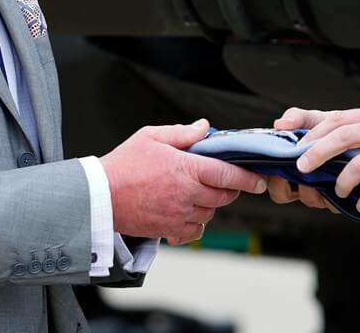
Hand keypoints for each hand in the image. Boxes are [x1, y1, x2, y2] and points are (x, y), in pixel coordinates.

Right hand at [100, 119, 267, 244]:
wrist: (100, 196)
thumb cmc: (123, 165)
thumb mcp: (151, 137)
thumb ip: (182, 133)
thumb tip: (204, 127)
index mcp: (185, 168)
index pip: (227, 174)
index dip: (247, 178)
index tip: (259, 180)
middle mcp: (186, 193)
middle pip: (223, 195)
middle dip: (229, 188)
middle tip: (222, 180)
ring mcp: (179, 214)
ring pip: (210, 213)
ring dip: (210, 204)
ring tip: (195, 192)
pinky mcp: (169, 229)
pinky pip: (195, 231)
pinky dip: (196, 223)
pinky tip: (186, 211)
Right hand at [265, 107, 337, 212]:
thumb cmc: (332, 128)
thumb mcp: (314, 119)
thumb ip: (296, 118)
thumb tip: (279, 124)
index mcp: (289, 165)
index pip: (270, 180)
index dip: (267, 179)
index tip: (272, 169)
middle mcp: (301, 181)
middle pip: (281, 194)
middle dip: (285, 184)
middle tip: (295, 168)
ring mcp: (319, 192)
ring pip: (307, 198)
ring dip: (311, 185)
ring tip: (321, 167)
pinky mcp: (337, 198)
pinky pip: (330, 201)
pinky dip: (332, 188)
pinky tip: (339, 173)